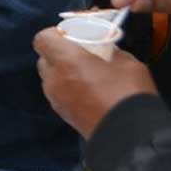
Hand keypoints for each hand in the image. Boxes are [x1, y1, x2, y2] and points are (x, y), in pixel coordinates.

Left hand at [33, 27, 157, 138]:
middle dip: (58, 53)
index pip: (42, 39)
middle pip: (44, 58)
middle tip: (81, 54)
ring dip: (62, 72)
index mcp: (67, 61)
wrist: (129, 137)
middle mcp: (54, 79)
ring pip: (49, 78)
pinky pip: (57, 93)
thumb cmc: (128, 94)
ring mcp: (55, 99)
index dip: (54, 34)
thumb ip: (110, 51)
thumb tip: (105, 49)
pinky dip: (66, 87)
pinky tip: (88, 90)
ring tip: (86, 73)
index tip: (72, 35)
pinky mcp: (62, 114)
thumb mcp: (127, 63)